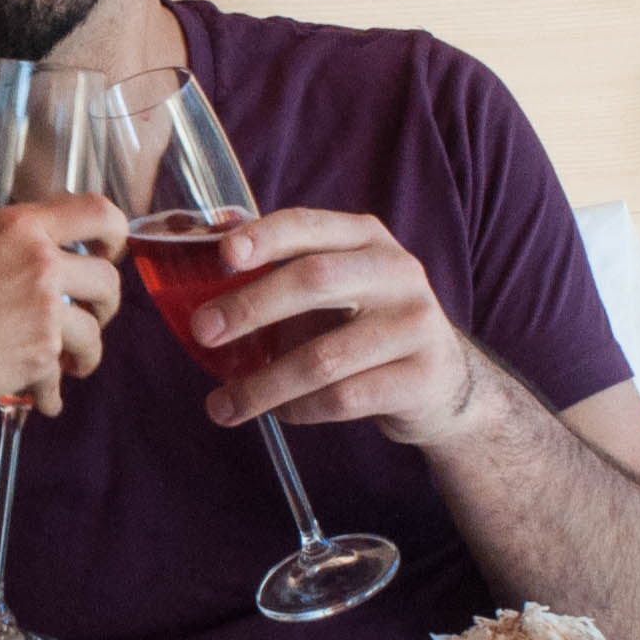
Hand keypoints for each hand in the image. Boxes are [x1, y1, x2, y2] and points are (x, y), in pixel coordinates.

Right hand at [0, 194, 123, 415]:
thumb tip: (7, 252)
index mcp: (18, 227)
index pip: (96, 212)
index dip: (115, 233)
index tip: (110, 252)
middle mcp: (40, 264)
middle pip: (108, 280)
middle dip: (105, 303)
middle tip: (89, 315)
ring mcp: (44, 311)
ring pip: (94, 333)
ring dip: (85, 353)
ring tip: (70, 365)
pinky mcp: (39, 356)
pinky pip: (60, 378)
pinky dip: (51, 394)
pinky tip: (42, 399)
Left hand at [185, 208, 489, 446]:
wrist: (441, 379)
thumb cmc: (365, 326)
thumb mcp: (335, 287)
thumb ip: (281, 273)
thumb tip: (198, 266)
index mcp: (366, 239)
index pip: (309, 225)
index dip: (265, 237)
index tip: (224, 255)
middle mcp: (396, 272)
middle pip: (315, 281)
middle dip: (250, 307)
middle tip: (202, 332)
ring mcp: (415, 324)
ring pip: (324, 357)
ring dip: (264, 384)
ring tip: (222, 405)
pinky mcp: (420, 376)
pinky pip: (343, 399)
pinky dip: (300, 410)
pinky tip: (280, 414)